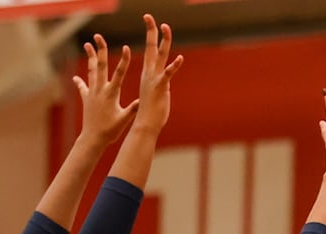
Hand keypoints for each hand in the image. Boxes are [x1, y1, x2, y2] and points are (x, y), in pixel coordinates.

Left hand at [72, 34, 136, 148]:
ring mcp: (92, 93)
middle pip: (101, 66)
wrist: (92, 138)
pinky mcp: (86, 99)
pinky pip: (83, 87)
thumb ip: (133, 109)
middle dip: (100, 51)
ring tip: (87, 45)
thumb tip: (143, 100)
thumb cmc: (110, 130)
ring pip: (91, 71)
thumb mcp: (124, 120)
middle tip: (99, 38)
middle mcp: (99, 90)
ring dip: (91, 57)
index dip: (123, 61)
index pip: (118, 74)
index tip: (126, 48)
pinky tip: (76, 78)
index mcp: (111, 94)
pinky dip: (80, 82)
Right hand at [130, 13, 183, 130]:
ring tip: (165, 27)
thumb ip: (159, 85)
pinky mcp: (161, 87)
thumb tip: (163, 84)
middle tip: (149, 16)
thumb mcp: (155, 94)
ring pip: (160, 55)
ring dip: (163, 41)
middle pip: (151, 47)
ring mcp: (154, 79)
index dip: (151, 35)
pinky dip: (174, 66)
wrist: (145, 124)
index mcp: (148, 73)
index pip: (150, 50)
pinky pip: (168, 74)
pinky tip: (180, 58)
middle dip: (151, 31)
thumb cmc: (150, 112)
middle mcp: (150, 73)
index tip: (151, 22)